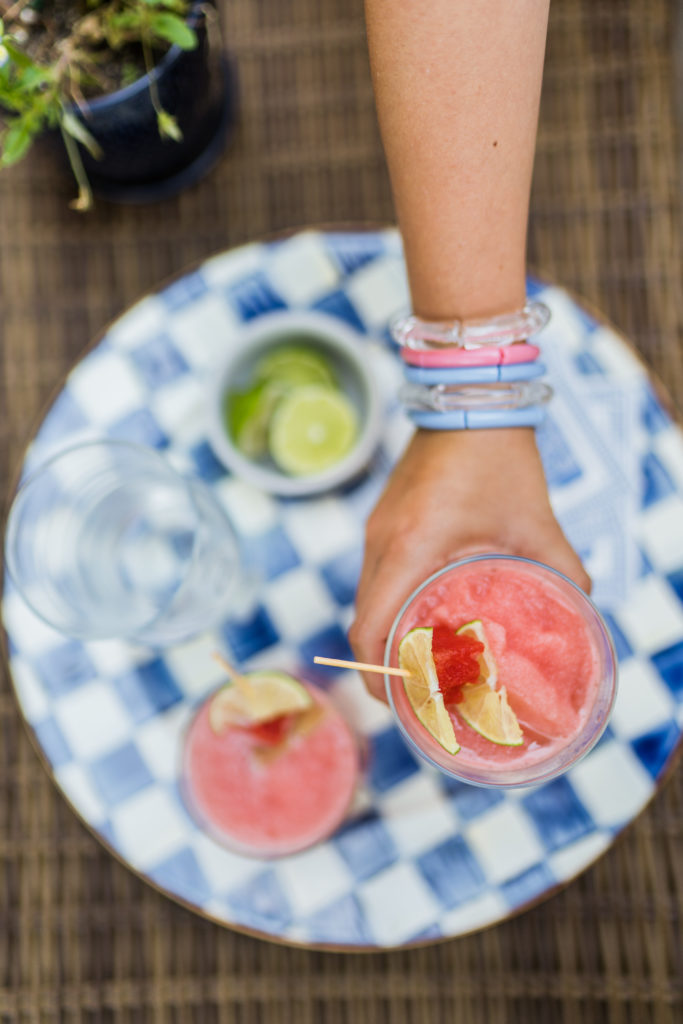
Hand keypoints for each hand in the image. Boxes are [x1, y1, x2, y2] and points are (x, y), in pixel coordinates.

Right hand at [349, 427, 589, 701]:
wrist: (468, 401)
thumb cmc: (498, 459)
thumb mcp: (535, 523)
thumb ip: (562, 572)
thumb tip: (579, 613)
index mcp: (407, 548)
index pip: (370, 630)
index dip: (379, 677)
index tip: (404, 705)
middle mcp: (379, 543)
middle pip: (363, 623)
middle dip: (383, 667)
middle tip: (420, 697)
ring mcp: (375, 531)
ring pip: (366, 600)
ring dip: (385, 637)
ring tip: (422, 665)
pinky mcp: (382, 522)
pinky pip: (374, 578)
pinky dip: (388, 608)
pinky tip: (422, 618)